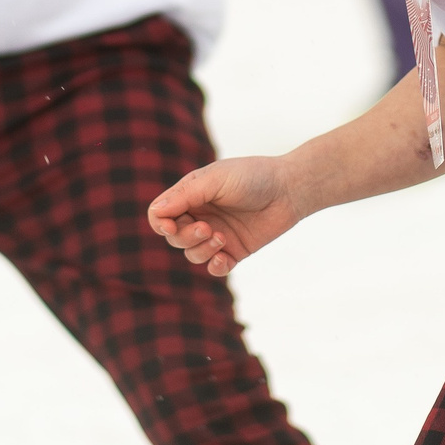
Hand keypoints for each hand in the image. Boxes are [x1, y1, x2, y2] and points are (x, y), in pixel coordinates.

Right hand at [148, 155, 308, 277]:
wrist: (289, 189)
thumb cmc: (252, 176)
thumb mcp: (216, 179)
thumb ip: (185, 195)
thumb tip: (156, 212)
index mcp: (191, 195)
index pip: (161, 214)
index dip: (160, 223)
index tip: (170, 226)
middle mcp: (201, 215)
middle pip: (174, 237)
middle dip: (185, 236)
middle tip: (206, 228)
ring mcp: (217, 234)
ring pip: (192, 254)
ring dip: (201, 250)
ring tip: (221, 238)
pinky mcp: (235, 250)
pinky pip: (215, 267)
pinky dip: (215, 266)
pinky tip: (224, 258)